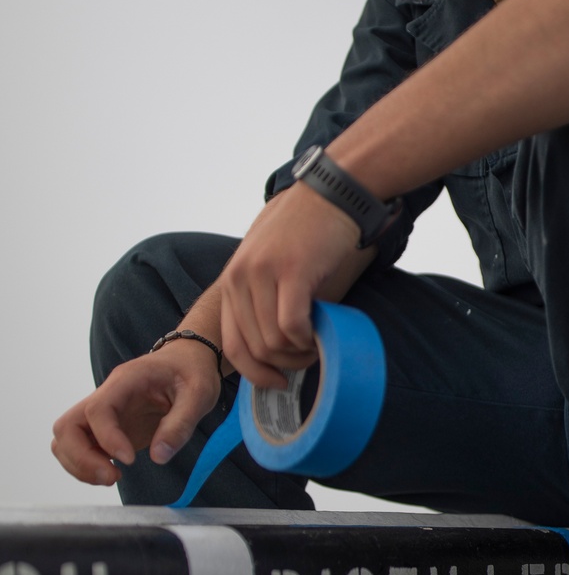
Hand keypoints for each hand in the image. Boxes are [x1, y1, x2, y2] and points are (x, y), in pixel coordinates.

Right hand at [52, 344, 221, 485]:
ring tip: (113, 477)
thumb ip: (181, 424)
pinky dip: (87, 466)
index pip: (97, 409)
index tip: (129, 460)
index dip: (107, 437)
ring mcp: (103, 414)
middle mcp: (106, 396)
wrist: (186, 363)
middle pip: (67, 426)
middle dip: (81, 458)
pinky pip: (80, 448)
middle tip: (113, 477)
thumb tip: (159, 457)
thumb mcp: (199, 393)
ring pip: (66, 440)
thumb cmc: (192, 372)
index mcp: (126, 381)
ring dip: (80, 465)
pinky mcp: (106, 429)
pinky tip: (112, 473)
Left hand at [216, 184, 375, 386]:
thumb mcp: (270, 262)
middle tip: (308, 359)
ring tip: (317, 345)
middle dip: (283, 365)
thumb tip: (275, 347)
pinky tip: (320, 334)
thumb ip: (264, 297)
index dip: (254, 372)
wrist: (331, 193)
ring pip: (273, 342)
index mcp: (233, 280)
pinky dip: (307, 340)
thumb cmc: (307, 229)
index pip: (231, 344)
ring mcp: (263, 274)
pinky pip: (292, 326)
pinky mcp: (291, 272)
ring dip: (299, 354)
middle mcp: (240, 278)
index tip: (277, 381)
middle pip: (254, 348)